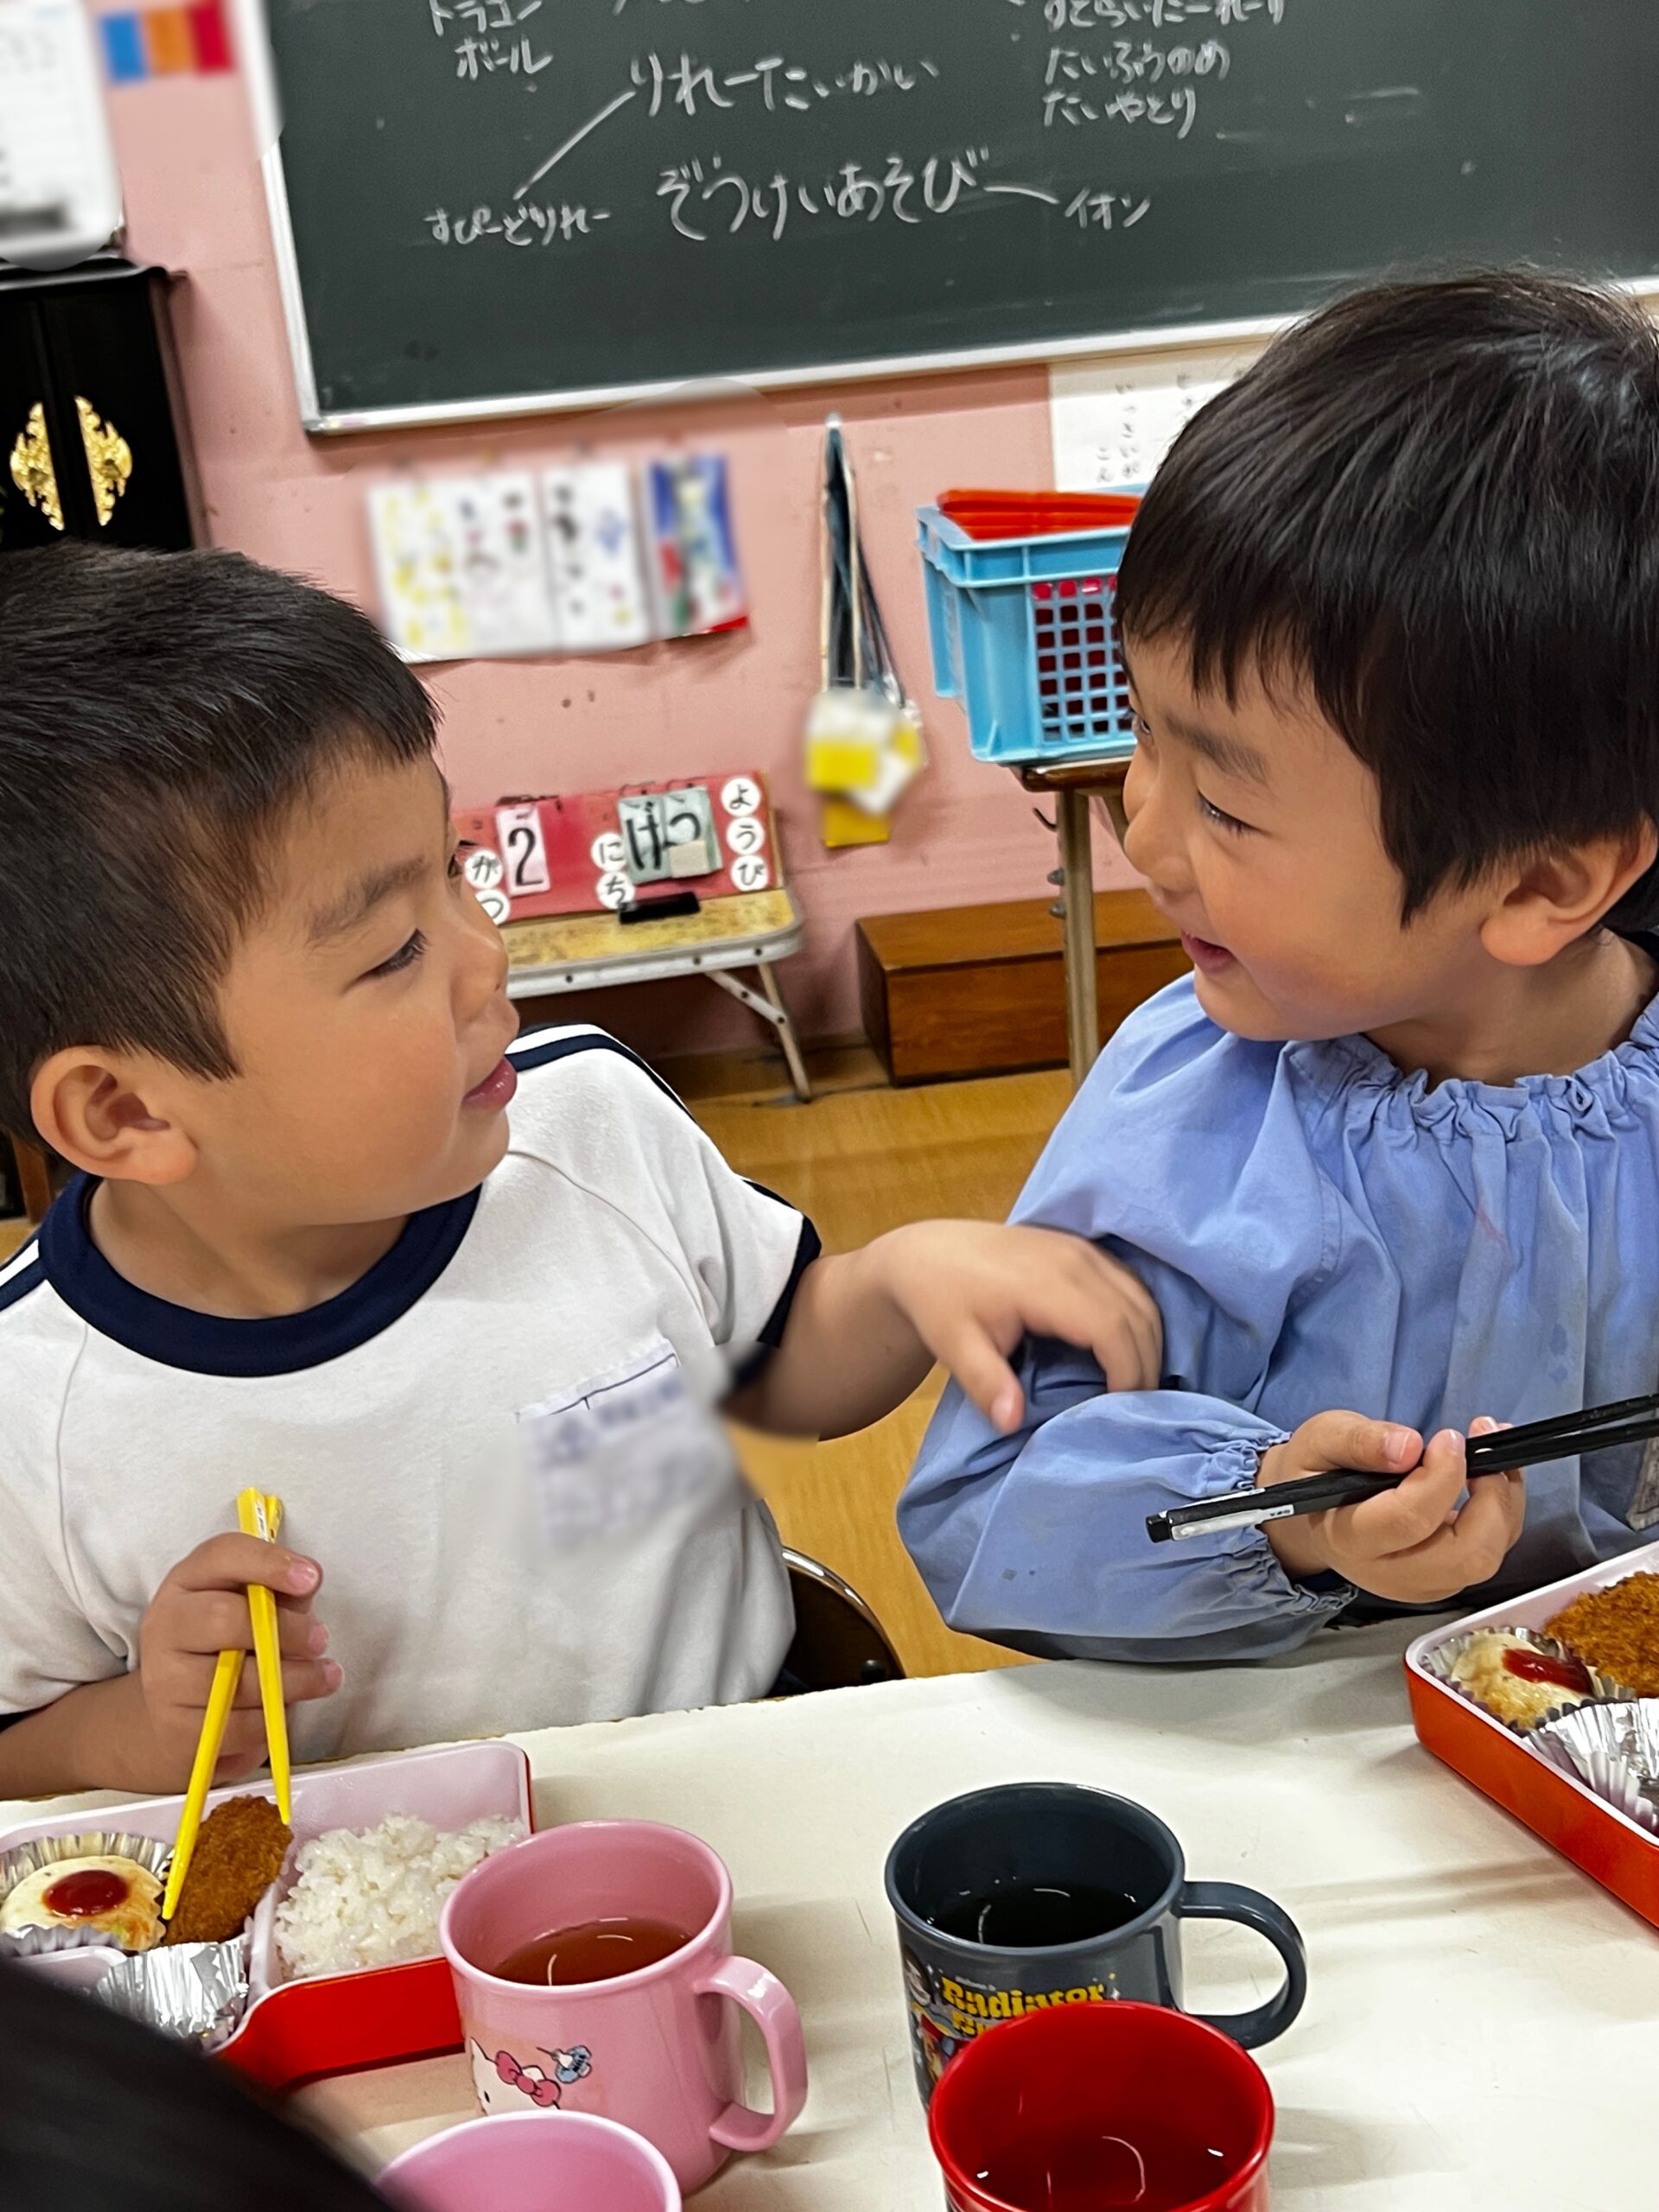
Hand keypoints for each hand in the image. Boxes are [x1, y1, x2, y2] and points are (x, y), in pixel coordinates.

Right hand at [136, 1535, 340, 1785]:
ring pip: (236, 1680)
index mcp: (187, 1581)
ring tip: (325, 1676)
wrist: (178, 1713)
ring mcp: (164, 1678)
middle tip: (321, 1640)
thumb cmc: (229, 1646)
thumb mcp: (253, 1608)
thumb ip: (280, 1591)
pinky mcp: (175, 1728)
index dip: (268, 1562)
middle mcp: (166, 1624)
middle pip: (224, 1618)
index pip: (221, 1555)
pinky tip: (286, 1710)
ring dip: (294, 1680)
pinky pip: (237, 1726)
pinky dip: (271, 1720)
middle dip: (285, 1630)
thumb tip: (309, 1578)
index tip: (311, 1578)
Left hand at [865, 1220, 1161, 1431]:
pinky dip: (1140, 1319)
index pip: (1111, 1328)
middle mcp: (1073, 1258)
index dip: (1128, 1372)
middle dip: (1147, 1365)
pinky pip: (1131, 1283)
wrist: (927, 1254)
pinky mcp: (1083, 1248)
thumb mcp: (953, 1346)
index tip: (1121, 1411)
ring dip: (1149, 1341)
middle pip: (1137, 1314)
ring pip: (1142, 1296)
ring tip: (1135, 1386)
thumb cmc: (939, 1301)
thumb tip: (1012, 1422)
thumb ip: (985, 1383)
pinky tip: (1127, 1350)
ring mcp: (1081, 1248)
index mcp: (1043, 1283)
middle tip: (1137, 1411)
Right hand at [1259, 1412, 1524, 1602]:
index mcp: (1349, 1538)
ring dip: (1503, 1504)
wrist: (1310, 1516)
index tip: (1448, 1437)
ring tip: (1493, 1453)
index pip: (1409, 1520)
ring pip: (1485, 1558)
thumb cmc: (1315, 1473)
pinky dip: (1501, 1513)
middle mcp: (1388, 1573)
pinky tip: (1488, 1475)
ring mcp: (1419, 1583)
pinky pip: (1488, 1553)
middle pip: (1466, 1556)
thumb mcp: (1322, 1440)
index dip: (1441, 1477)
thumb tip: (1409, 1446)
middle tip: (1485, 1446)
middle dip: (1492, 1499)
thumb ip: (1359, 1441)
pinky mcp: (1441, 1580)